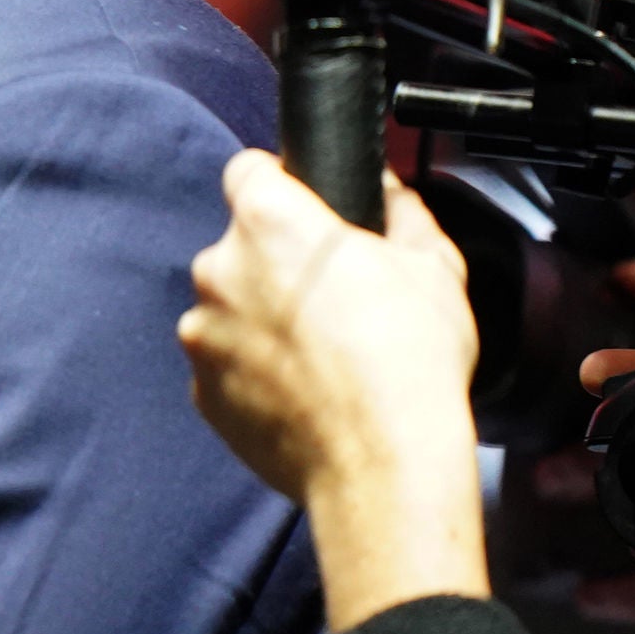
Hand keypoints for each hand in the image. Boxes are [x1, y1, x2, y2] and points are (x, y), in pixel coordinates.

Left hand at [180, 151, 491, 629]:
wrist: (384, 461)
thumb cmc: (409, 361)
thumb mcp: (433, 266)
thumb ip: (402, 211)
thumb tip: (389, 190)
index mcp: (268, 223)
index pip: (249, 171)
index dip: (281, 186)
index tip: (304, 208)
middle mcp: (218, 270)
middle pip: (240, 248)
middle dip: (277, 264)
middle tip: (334, 298)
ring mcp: (201, 333)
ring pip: (230, 309)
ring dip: (263, 321)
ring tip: (325, 355)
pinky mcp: (201, 390)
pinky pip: (226, 364)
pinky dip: (254, 372)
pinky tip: (305, 391)